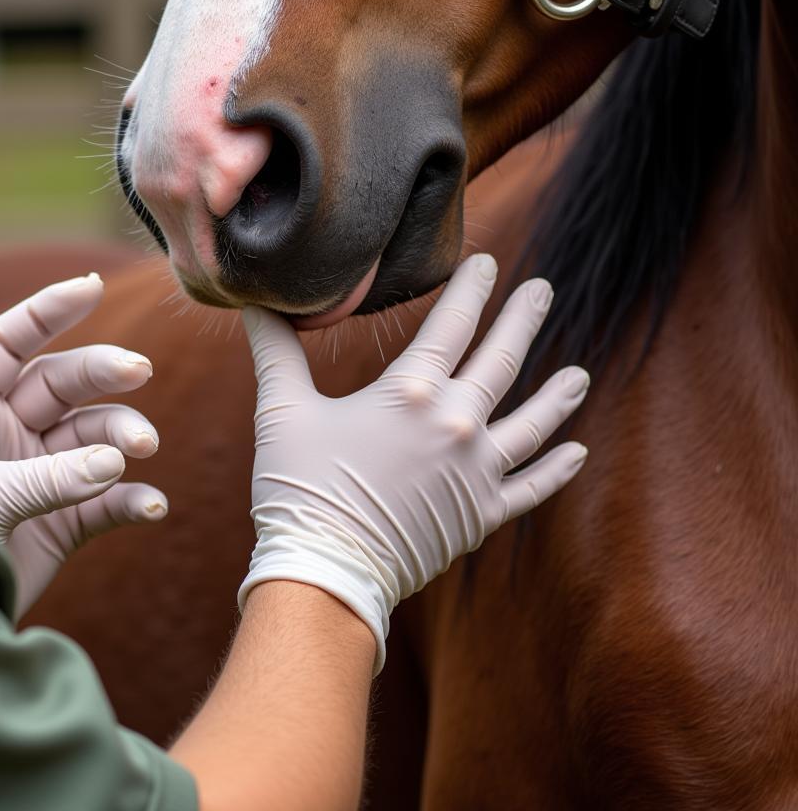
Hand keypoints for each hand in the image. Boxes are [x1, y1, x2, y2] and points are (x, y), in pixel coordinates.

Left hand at [0, 274, 166, 616]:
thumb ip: (51, 477)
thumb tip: (117, 462)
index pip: (7, 343)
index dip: (45, 311)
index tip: (92, 287)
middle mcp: (7, 432)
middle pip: (64, 382)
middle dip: (104, 372)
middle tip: (140, 373)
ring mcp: (42, 473)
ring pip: (95, 435)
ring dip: (123, 436)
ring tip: (142, 449)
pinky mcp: (67, 517)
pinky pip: (109, 498)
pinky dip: (133, 499)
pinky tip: (151, 507)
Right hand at [239, 253, 589, 672]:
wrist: (325, 572)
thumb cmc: (299, 487)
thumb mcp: (282, 411)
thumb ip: (276, 353)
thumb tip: (254, 306)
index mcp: (410, 393)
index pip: (452, 324)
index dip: (471, 289)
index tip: (489, 262)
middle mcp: (455, 424)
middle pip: (502, 360)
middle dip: (523, 319)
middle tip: (544, 290)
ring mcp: (475, 472)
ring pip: (530, 424)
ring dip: (557, 396)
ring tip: (580, 375)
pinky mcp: (480, 515)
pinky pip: (530, 488)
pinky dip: (555, 470)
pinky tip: (578, 453)